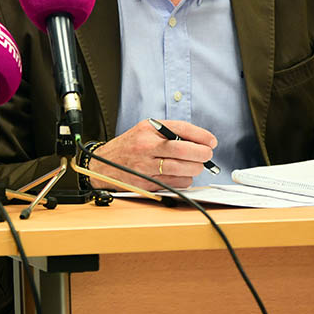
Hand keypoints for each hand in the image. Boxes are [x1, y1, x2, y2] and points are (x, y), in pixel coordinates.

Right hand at [87, 119, 217, 190]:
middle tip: (207, 155)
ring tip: (196, 166)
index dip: (200, 135)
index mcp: (147, 130)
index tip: (211, 141)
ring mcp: (145, 166)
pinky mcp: (146, 183)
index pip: (179, 129)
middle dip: (201, 154)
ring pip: (180, 169)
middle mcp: (146, 146)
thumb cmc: (128, 147)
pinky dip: (183, 180)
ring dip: (194, 169)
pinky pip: (174, 183)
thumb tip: (198, 142)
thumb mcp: (144, 131)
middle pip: (182, 150)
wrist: (102, 165)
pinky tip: (181, 175)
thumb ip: (168, 133)